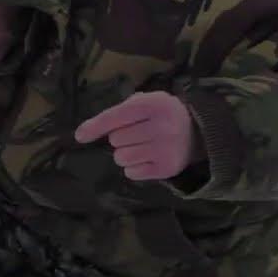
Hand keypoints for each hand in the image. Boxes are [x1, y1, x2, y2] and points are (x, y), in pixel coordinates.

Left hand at [74, 92, 200, 180]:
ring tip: (141, 147)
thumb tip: (82, 133)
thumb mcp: (146, 102)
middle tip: (137, 134)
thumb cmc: (161, 115)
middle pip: (116, 140)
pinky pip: (132, 173)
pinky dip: (134, 168)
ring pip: (121, 158)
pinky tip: (148, 158)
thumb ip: (118, 112)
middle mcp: (162, 126)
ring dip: (125, 154)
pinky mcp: (167, 169)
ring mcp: (166, 149)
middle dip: (120, 138)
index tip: (80, 136)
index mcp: (154, 104)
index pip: (116, 117)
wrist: (197, 132)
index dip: (95, 126)